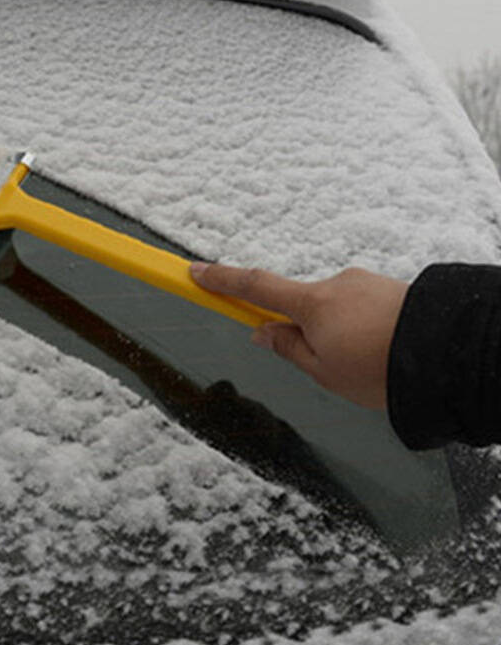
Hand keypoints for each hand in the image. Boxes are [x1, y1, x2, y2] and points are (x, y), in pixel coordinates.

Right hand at [190, 263, 408, 409]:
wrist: (449, 354)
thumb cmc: (384, 368)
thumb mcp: (324, 372)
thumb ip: (289, 348)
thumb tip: (264, 330)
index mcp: (312, 305)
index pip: (254, 287)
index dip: (221, 281)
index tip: (196, 272)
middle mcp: (336, 284)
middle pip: (300, 305)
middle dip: (307, 334)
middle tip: (334, 367)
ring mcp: (364, 283)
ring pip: (334, 312)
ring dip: (341, 336)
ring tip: (369, 367)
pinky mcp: (388, 289)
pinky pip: (361, 309)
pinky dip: (363, 331)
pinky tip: (383, 353)